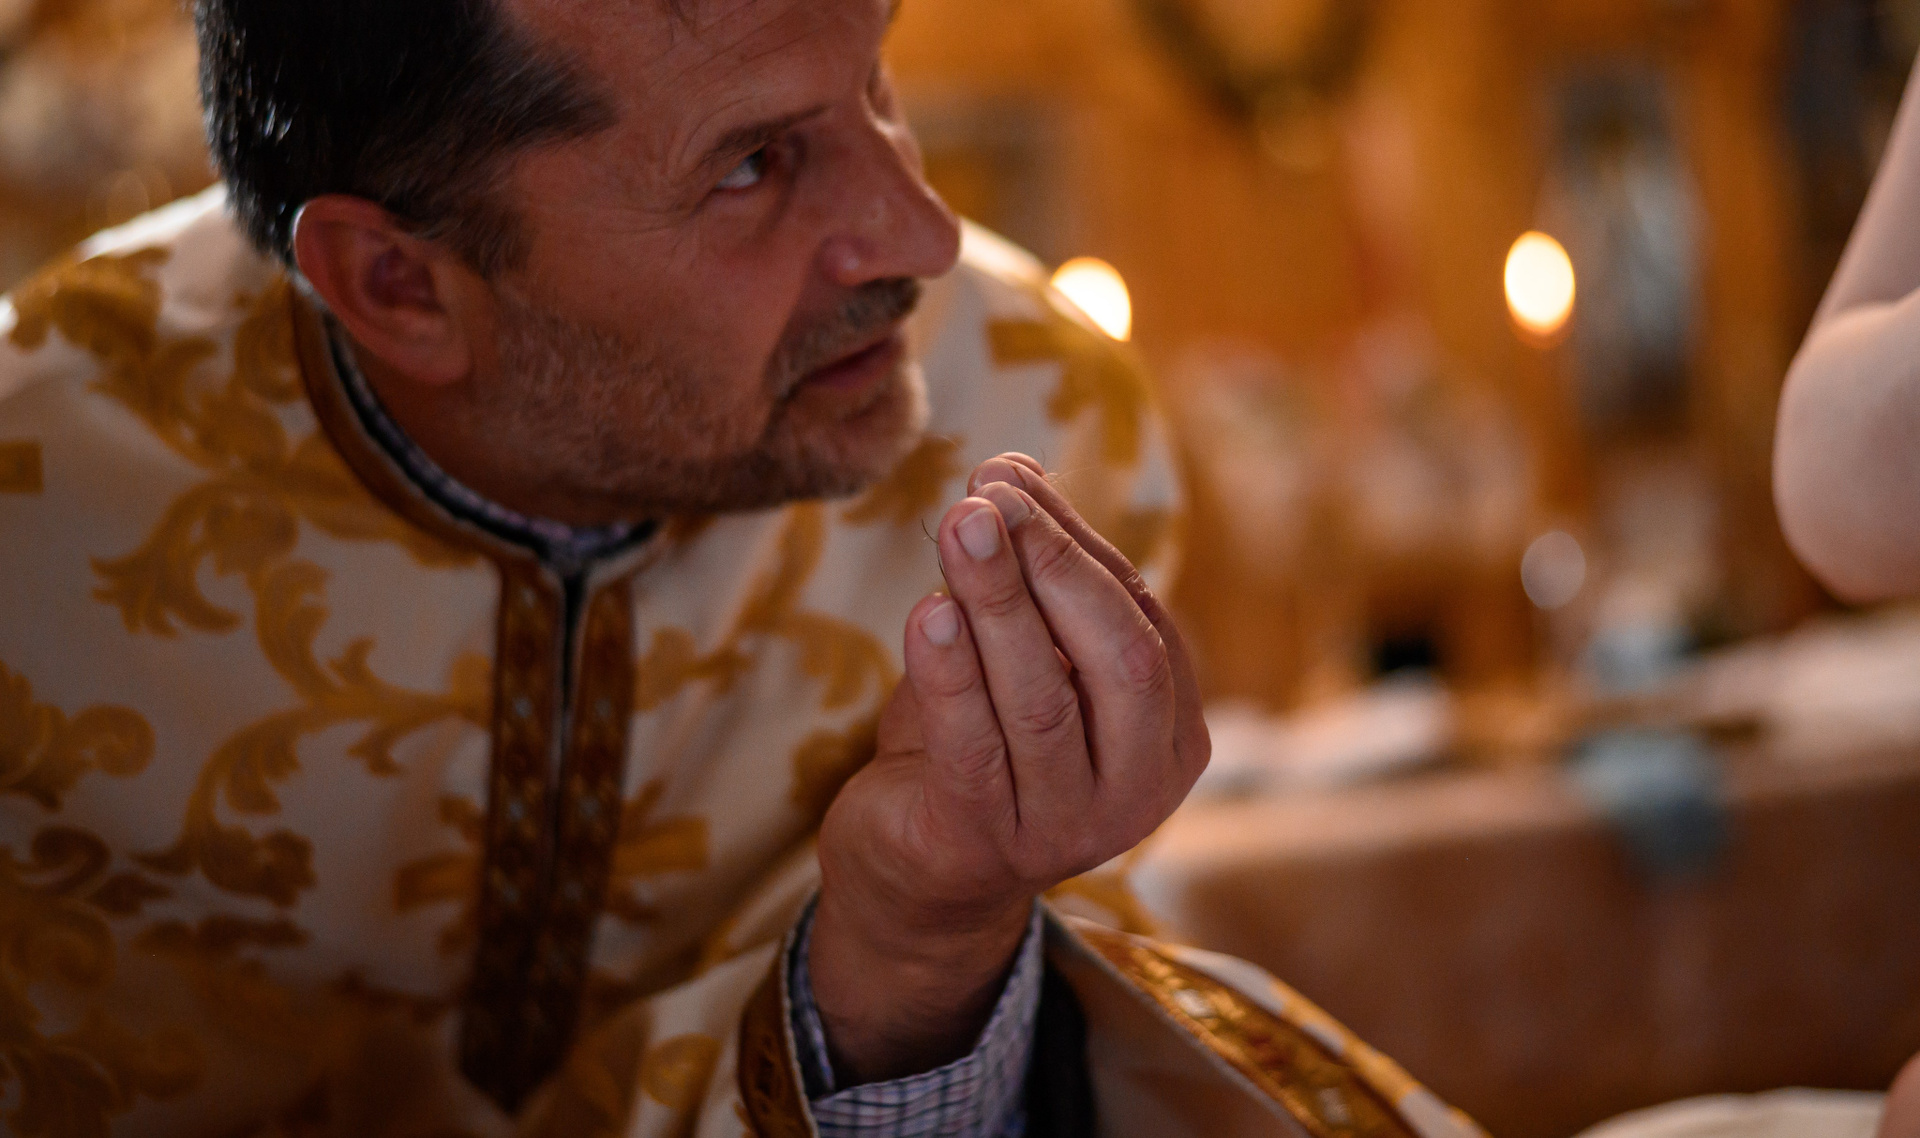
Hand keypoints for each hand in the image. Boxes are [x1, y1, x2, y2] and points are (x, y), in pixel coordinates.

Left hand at [809, 454, 1209, 1083]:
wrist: (916, 877)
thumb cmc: (977, 745)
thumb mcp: (1017, 657)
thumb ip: (1028, 578)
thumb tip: (1010, 471)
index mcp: (1171, 738)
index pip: (1141, 622)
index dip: (1078, 543)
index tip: (1011, 474)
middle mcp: (1140, 793)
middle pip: (1119, 661)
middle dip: (1054, 566)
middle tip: (989, 495)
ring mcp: (1068, 830)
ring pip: (1043, 702)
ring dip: (999, 603)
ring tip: (958, 525)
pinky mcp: (985, 847)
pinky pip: (973, 751)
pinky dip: (952, 676)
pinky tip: (929, 613)